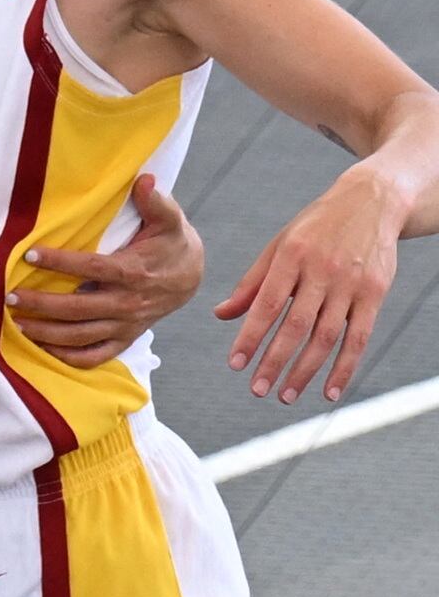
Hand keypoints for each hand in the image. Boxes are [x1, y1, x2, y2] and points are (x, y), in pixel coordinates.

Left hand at [9, 173, 203, 367]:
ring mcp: (126, 325)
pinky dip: (67, 357)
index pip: (92, 269)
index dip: (60, 263)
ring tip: (16, 323)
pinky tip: (42, 348)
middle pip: (78, 309)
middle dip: (41, 304)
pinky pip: (94, 356)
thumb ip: (156, 201)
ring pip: (80, 336)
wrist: (190, 276)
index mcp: (134, 272)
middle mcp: (128, 303)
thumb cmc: (170, 244)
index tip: (29, 255)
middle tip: (9, 296)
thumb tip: (144, 180)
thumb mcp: (169, 220)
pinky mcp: (125, 339)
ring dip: (46, 333)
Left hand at [214, 163, 403, 402]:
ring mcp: (351, 284)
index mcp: (291, 257)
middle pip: (297, 325)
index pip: (267, 305)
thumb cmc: (316, 227)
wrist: (371, 201)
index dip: (251, 336)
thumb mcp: (278, 246)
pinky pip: (359, 337)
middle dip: (275, 361)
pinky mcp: (376, 294)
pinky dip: (345, 367)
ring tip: (285, 395)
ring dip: (306, 371)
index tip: (236, 364)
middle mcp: (322, 271)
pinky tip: (329, 391)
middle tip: (257, 389)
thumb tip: (221, 315)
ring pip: (327, 336)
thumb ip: (252, 284)